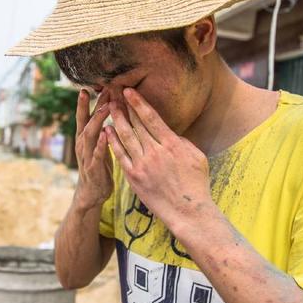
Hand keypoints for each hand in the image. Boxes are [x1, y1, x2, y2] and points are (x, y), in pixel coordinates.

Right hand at [74, 89, 112, 209]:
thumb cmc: (98, 167)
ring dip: (97, 120)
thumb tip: (111, 110)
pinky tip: (105, 135)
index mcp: (85, 138)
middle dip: (93, 104)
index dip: (89, 100)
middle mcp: (82, 144)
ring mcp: (86, 156)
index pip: (85, 115)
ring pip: (89, 134)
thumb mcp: (99, 146)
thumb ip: (103, 129)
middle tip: (101, 89)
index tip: (93, 84)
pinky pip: (96, 154)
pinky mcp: (93, 168)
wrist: (92, 194)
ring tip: (106, 107)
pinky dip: (100, 144)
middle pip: (86, 120)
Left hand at [105, 88, 213, 229]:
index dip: (138, 102)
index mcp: (172, 144)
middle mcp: (155, 151)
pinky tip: (107, 131)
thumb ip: (181, 141)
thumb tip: (170, 133)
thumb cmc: (196, 183)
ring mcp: (143, 165)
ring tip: (109, 108)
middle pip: (136, 124)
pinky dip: (113, 142)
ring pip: (126, 137)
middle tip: (113, 94)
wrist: (187, 211)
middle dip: (124, 107)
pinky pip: (120, 156)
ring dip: (116, 120)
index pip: (151, 117)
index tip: (128, 91)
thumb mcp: (196, 156)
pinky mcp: (134, 177)